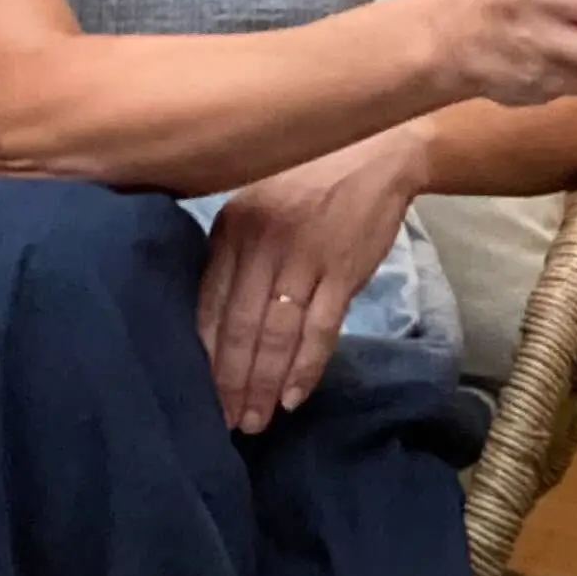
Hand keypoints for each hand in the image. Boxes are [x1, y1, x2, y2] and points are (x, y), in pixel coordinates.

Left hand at [198, 129, 427, 434]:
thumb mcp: (254, 200)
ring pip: (277, 335)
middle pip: (240, 327)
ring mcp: (305, 259)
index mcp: (233, 230)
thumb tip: (211, 314)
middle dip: (231, 382)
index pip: (209, 304)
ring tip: (256, 421)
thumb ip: (233, 250)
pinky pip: (320, 330)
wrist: (379, 151)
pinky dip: (306, 368)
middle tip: (226, 424)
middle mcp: (263, 246)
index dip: (204, 355)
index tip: (197, 394)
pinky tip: (293, 397)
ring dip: (265, 384)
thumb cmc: (310, 177)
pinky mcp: (344, 272)